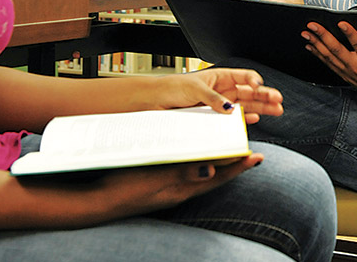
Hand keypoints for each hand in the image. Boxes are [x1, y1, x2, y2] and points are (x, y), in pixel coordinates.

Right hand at [97, 153, 264, 215]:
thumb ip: (183, 172)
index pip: (219, 177)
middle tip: (250, 154)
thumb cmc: (125, 188)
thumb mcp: (155, 177)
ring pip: (201, 176)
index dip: (238, 166)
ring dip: (217, 163)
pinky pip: (186, 176)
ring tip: (230, 153)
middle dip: (233, 165)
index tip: (257, 157)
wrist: (99, 202)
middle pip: (215, 177)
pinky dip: (197, 164)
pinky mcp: (160, 186)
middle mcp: (180, 191)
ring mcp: (170, 190)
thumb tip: (213, 169)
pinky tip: (195, 158)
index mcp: (183, 189)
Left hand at [155, 68, 283, 123]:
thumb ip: (213, 98)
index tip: (260, 86)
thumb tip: (230, 108)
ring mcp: (220, 105)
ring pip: (247, 105)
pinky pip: (235, 118)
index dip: (254, 81)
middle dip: (265, 95)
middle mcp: (223, 91)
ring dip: (262, 108)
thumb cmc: (172, 88)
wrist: (155, 102)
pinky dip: (246, 118)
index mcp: (220, 77)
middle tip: (278, 101)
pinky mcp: (215, 118)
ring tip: (276, 110)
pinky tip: (256, 118)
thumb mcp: (194, 89)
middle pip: (250, 92)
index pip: (244, 77)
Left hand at [302, 20, 356, 110]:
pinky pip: (328, 64)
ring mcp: (349, 72)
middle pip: (337, 51)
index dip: (350, 34)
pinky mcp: (344, 75)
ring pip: (329, 57)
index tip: (341, 23)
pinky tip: (309, 45)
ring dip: (316, 44)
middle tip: (312, 26)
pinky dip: (318, 55)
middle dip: (323, 37)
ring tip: (305, 33)